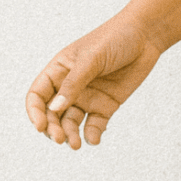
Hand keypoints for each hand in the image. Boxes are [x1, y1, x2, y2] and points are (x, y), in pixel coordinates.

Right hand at [25, 15, 164, 149]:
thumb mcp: (91, 59)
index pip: (37, 95)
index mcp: (58, 70)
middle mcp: (70, 86)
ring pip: (71, 122)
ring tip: (76, 145)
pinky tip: (94, 139)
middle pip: (52, 114)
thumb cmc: (115, 38)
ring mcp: (88, 97)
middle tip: (61, 139)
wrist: (146, 36)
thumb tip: (54, 109)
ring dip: (70, 135)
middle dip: (53, 128)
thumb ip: (73, 84)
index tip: (40, 127)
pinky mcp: (106, 105)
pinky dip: (92, 134)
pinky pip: (94, 125)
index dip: (35, 112)